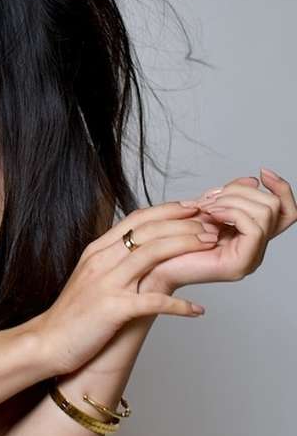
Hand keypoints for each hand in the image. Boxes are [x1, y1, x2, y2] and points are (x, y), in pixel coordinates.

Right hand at [32, 200, 220, 375]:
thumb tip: (140, 254)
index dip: (168, 210)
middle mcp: (101, 261)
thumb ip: (112, 263)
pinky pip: (153, 301)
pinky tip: (197, 310)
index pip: (137, 219)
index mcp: (97, 251)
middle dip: (185, 225)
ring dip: (187, 247)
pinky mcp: (112, 309)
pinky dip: (179, 305)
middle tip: (214, 226)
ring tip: (212, 248)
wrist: (46, 343)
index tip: (194, 208)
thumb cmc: (72, 316)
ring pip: (152, 254)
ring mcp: (106, 283)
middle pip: (149, 230)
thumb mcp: (91, 279)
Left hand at [139, 168, 296, 294]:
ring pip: (266, 212)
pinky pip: (253, 226)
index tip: (262, 171)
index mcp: (250, 235)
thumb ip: (231, 195)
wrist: (151, 262)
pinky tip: (209, 214)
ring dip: (233, 200)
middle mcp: (255, 248)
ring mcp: (250, 258)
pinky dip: (231, 211)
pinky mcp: (241, 264)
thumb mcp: (207, 207)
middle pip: (274, 205)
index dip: (281, 187)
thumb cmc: (172, 238)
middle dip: (241, 192)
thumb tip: (254, 180)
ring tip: (206, 207)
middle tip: (210, 198)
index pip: (286, 211)